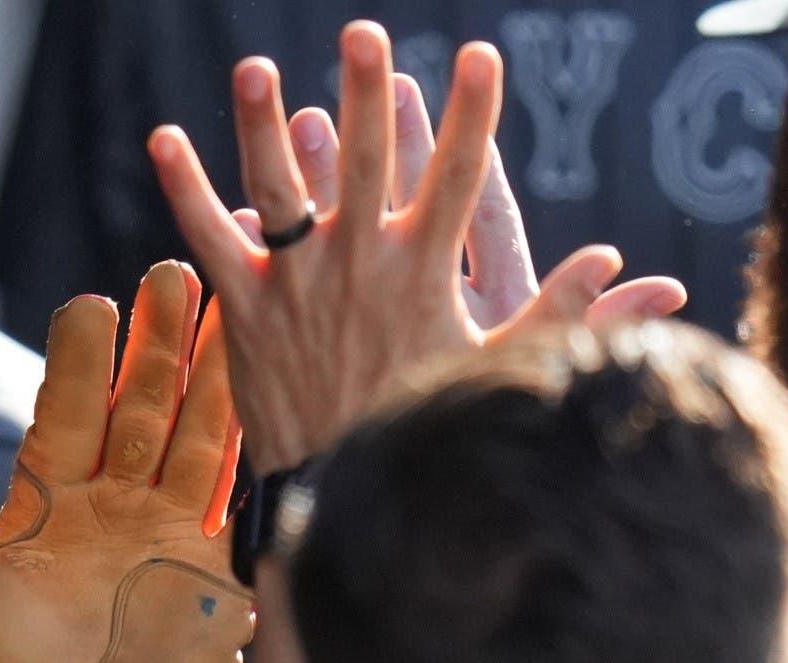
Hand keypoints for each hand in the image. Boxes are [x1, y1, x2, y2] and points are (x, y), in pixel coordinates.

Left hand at [0, 262, 249, 662]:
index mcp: (43, 507)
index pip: (62, 411)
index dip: (79, 359)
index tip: (91, 302)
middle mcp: (108, 506)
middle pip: (135, 404)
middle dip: (154, 340)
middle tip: (172, 267)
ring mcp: (162, 530)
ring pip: (190, 429)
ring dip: (206, 369)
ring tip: (225, 299)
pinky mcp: (207, 564)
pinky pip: (230, 485)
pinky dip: (246, 431)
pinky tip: (263, 379)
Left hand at [149, 29, 672, 470]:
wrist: (337, 492)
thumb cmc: (417, 425)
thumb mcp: (489, 368)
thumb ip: (555, 312)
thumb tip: (624, 269)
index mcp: (424, 274)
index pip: (460, 177)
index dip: (473, 115)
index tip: (482, 55)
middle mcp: (359, 267)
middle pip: (367, 164)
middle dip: (368, 94)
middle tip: (362, 32)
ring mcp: (296, 285)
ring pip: (278, 190)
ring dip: (263, 125)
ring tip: (254, 66)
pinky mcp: (243, 309)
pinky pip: (209, 238)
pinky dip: (185, 190)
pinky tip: (163, 139)